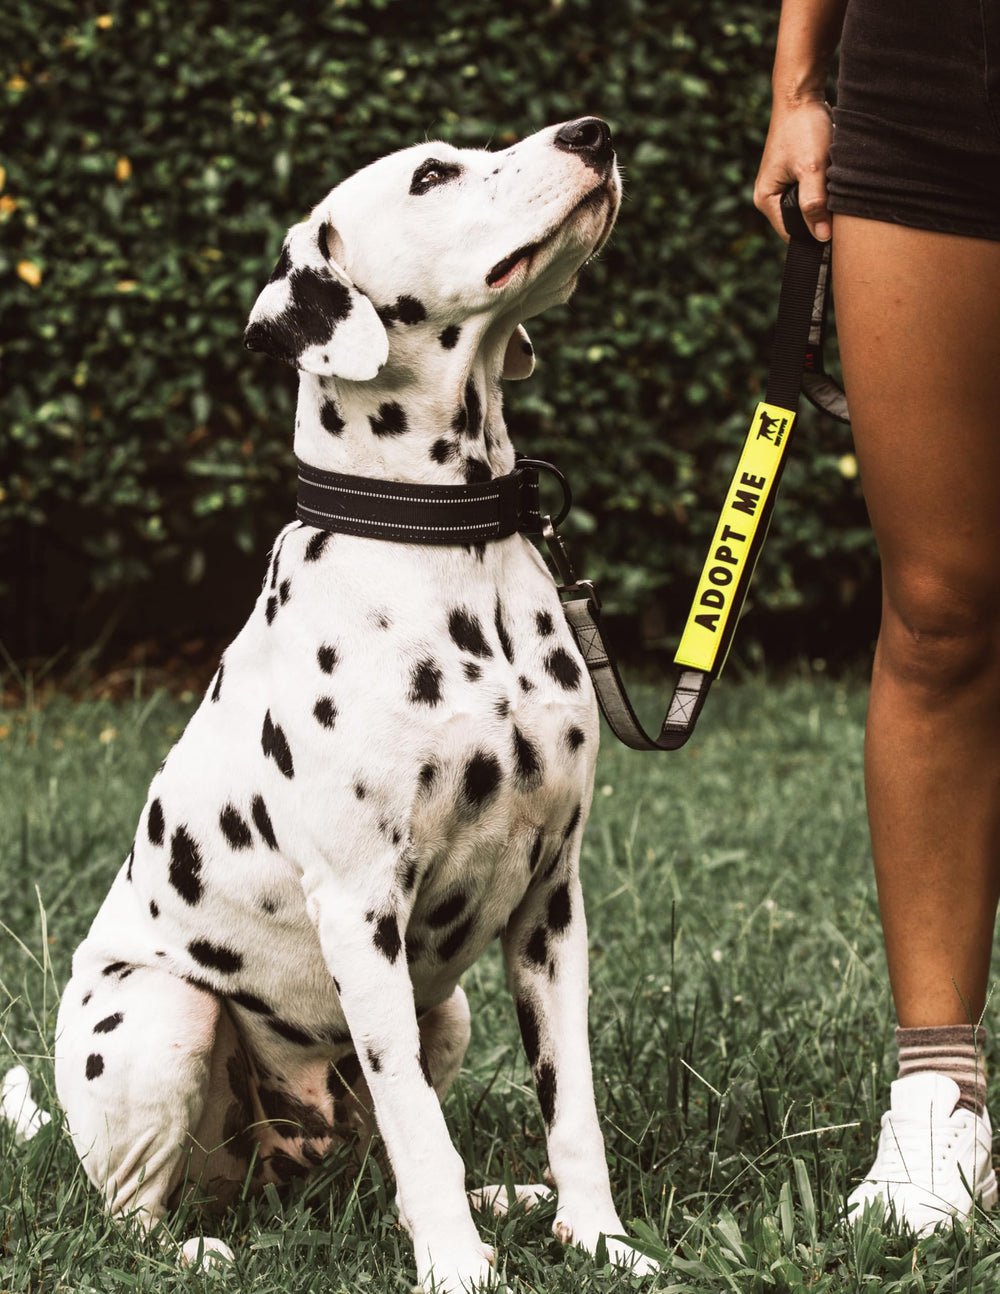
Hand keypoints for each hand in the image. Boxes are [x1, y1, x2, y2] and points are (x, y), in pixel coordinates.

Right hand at [753, 97, 833, 241]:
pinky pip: (812, 193)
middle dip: (821, 217)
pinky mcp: (794, 175)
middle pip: (800, 222)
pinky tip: (833, 177)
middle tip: (842, 206)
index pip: (791, 233)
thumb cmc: (802, 128)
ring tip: (836, 186)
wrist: (801, 95)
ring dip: (824, 201)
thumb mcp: (811, 168)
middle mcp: (770, 196)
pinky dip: (825, 188)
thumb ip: (815, 204)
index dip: (814, 235)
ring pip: (809, 207)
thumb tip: (822, 237)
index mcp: (765, 200)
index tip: (838, 232)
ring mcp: (782, 185)